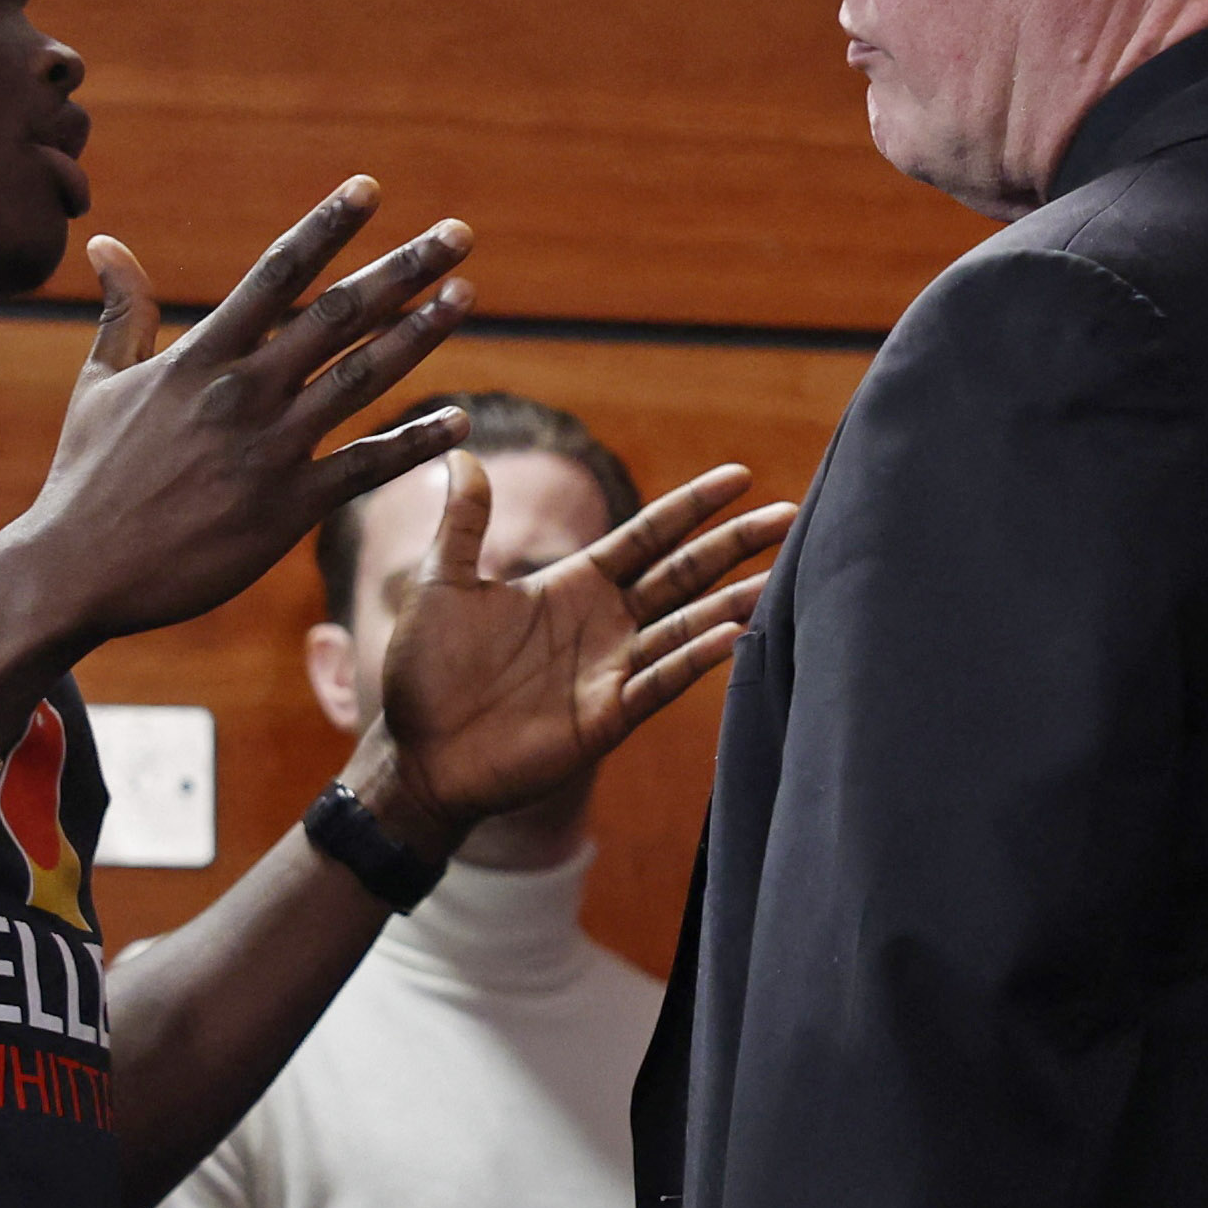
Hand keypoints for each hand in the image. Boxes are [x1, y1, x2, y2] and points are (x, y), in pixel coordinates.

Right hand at [0, 179, 475, 651]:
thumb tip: (106, 245)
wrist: (76, 571)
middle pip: (338, 314)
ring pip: (362, 378)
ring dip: (421, 335)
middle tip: (459, 233)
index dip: (327, 227)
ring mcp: (269, 450)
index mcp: (199, 357)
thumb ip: (124, 312)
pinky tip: (460, 421)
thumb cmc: (86, 476)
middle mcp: (242, 392)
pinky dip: (416, 443)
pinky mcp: (286, 508)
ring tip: (463, 296)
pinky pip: (366, 466)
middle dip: (404, 269)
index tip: (370, 188)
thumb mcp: (98, 384)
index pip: (276, 273)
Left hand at [374, 451, 791, 838]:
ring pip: (685, 626)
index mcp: (574, 584)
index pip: (648, 536)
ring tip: (781, 575)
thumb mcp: (441, 582)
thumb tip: (462, 453)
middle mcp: (604, 623)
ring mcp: (611, 671)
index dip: (691, 507)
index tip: (740, 476)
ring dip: (732, 601)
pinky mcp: (606, 717)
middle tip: (791, 514)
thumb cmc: (426, 671)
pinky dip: (695, 659)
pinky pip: (659, 682)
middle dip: (735, 544)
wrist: (416, 753)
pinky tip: (734, 634)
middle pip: (684, 574)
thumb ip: (463, 522)